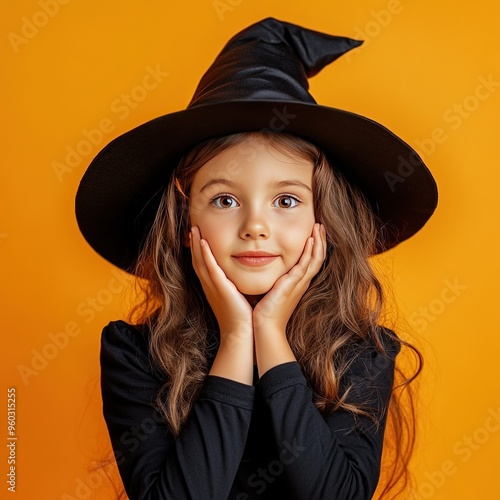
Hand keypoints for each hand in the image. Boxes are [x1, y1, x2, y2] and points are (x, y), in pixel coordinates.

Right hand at [189, 226, 252, 346]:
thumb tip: (243, 275)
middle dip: (194, 243)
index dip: (198, 250)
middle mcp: (210, 286)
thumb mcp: (237, 297)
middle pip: (197, 260)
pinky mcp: (220, 289)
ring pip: (200, 261)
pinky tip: (203, 243)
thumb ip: (236, 285)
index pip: (203, 264)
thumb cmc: (242, 318)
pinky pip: (210, 269)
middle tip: (192, 227)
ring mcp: (213, 287)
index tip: (198, 236)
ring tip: (194, 229)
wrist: (242, 334)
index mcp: (213, 287)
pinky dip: (205, 255)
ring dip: (196, 244)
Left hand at [253, 223, 326, 334]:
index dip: (315, 246)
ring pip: (315, 259)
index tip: (314, 232)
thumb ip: (274, 279)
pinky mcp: (292, 285)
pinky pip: (305, 266)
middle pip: (318, 257)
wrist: (265, 327)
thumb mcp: (273, 290)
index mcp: (298, 283)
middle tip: (320, 225)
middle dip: (320, 240)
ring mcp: (298, 284)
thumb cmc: (266, 311)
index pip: (311, 261)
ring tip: (318, 227)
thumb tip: (267, 267)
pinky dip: (309, 253)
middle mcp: (301, 282)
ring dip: (318, 242)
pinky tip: (310, 241)